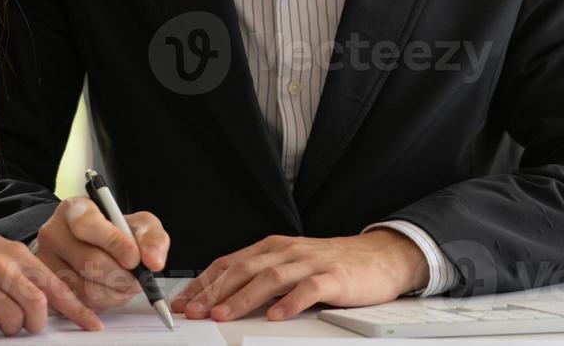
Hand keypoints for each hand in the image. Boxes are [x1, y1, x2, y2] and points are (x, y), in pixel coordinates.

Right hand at [0, 219, 103, 338]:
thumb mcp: (6, 251)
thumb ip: (27, 274)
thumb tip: (50, 302)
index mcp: (19, 256)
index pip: (56, 287)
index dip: (78, 310)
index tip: (93, 326)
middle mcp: (3, 269)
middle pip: (36, 307)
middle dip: (35, 324)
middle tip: (26, 324)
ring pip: (11, 322)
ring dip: (9, 328)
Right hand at [34, 196, 169, 309]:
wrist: (92, 246)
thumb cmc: (115, 233)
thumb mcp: (137, 224)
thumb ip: (151, 237)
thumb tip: (153, 261)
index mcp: (73, 210)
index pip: (87, 225)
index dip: (114, 243)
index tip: (134, 257)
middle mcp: (54, 234)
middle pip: (88, 261)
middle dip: (121, 275)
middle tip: (138, 278)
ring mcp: (47, 263)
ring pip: (85, 288)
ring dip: (115, 292)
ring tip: (126, 283)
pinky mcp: (49, 290)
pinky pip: (80, 305)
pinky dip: (104, 304)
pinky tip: (114, 293)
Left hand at [169, 231, 428, 321]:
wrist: (379, 256)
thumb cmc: (332, 265)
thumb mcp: (290, 265)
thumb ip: (261, 276)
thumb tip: (222, 298)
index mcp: (272, 247)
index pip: (229, 263)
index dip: (204, 283)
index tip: (183, 303)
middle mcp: (286, 251)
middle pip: (243, 269)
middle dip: (214, 293)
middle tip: (194, 313)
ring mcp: (309, 263)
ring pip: (269, 277)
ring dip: (243, 297)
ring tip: (223, 315)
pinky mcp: (332, 277)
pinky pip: (307, 289)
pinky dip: (289, 302)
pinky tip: (275, 316)